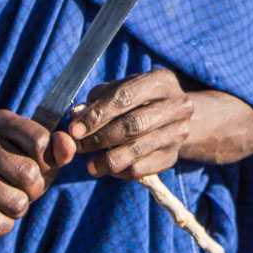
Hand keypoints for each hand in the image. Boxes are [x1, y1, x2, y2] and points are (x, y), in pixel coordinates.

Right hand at [0, 109, 74, 237]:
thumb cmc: (10, 171)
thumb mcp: (39, 157)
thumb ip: (59, 150)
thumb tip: (68, 146)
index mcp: (0, 120)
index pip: (41, 141)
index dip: (46, 162)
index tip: (36, 165)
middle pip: (29, 174)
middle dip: (33, 190)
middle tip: (18, 188)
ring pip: (16, 202)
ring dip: (18, 210)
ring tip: (4, 200)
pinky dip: (2, 226)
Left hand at [66, 69, 194, 178]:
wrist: (174, 117)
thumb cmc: (140, 99)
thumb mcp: (122, 88)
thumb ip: (98, 99)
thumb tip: (77, 117)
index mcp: (161, 81)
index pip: (125, 97)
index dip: (97, 114)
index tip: (75, 129)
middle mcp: (176, 106)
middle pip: (132, 125)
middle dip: (99, 138)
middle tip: (78, 146)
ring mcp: (177, 133)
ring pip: (136, 150)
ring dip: (106, 160)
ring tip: (89, 164)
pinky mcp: (172, 157)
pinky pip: (141, 169)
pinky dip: (119, 171)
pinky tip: (107, 168)